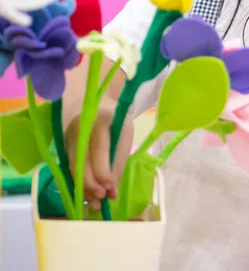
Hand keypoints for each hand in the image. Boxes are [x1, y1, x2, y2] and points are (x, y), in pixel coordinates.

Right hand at [64, 96, 133, 210]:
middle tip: (102, 202)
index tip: (111, 191)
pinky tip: (88, 196)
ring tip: (96, 206)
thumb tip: (112, 191)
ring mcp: (68, 135)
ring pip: (73, 167)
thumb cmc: (117, 118)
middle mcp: (79, 126)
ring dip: (84, 189)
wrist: (98, 102)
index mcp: (99, 118)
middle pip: (81, 160)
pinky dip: (80, 183)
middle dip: (91, 185)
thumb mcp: (125, 133)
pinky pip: (71, 168)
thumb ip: (119, 160)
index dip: (103, 172)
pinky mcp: (64, 144)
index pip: (98, 148)